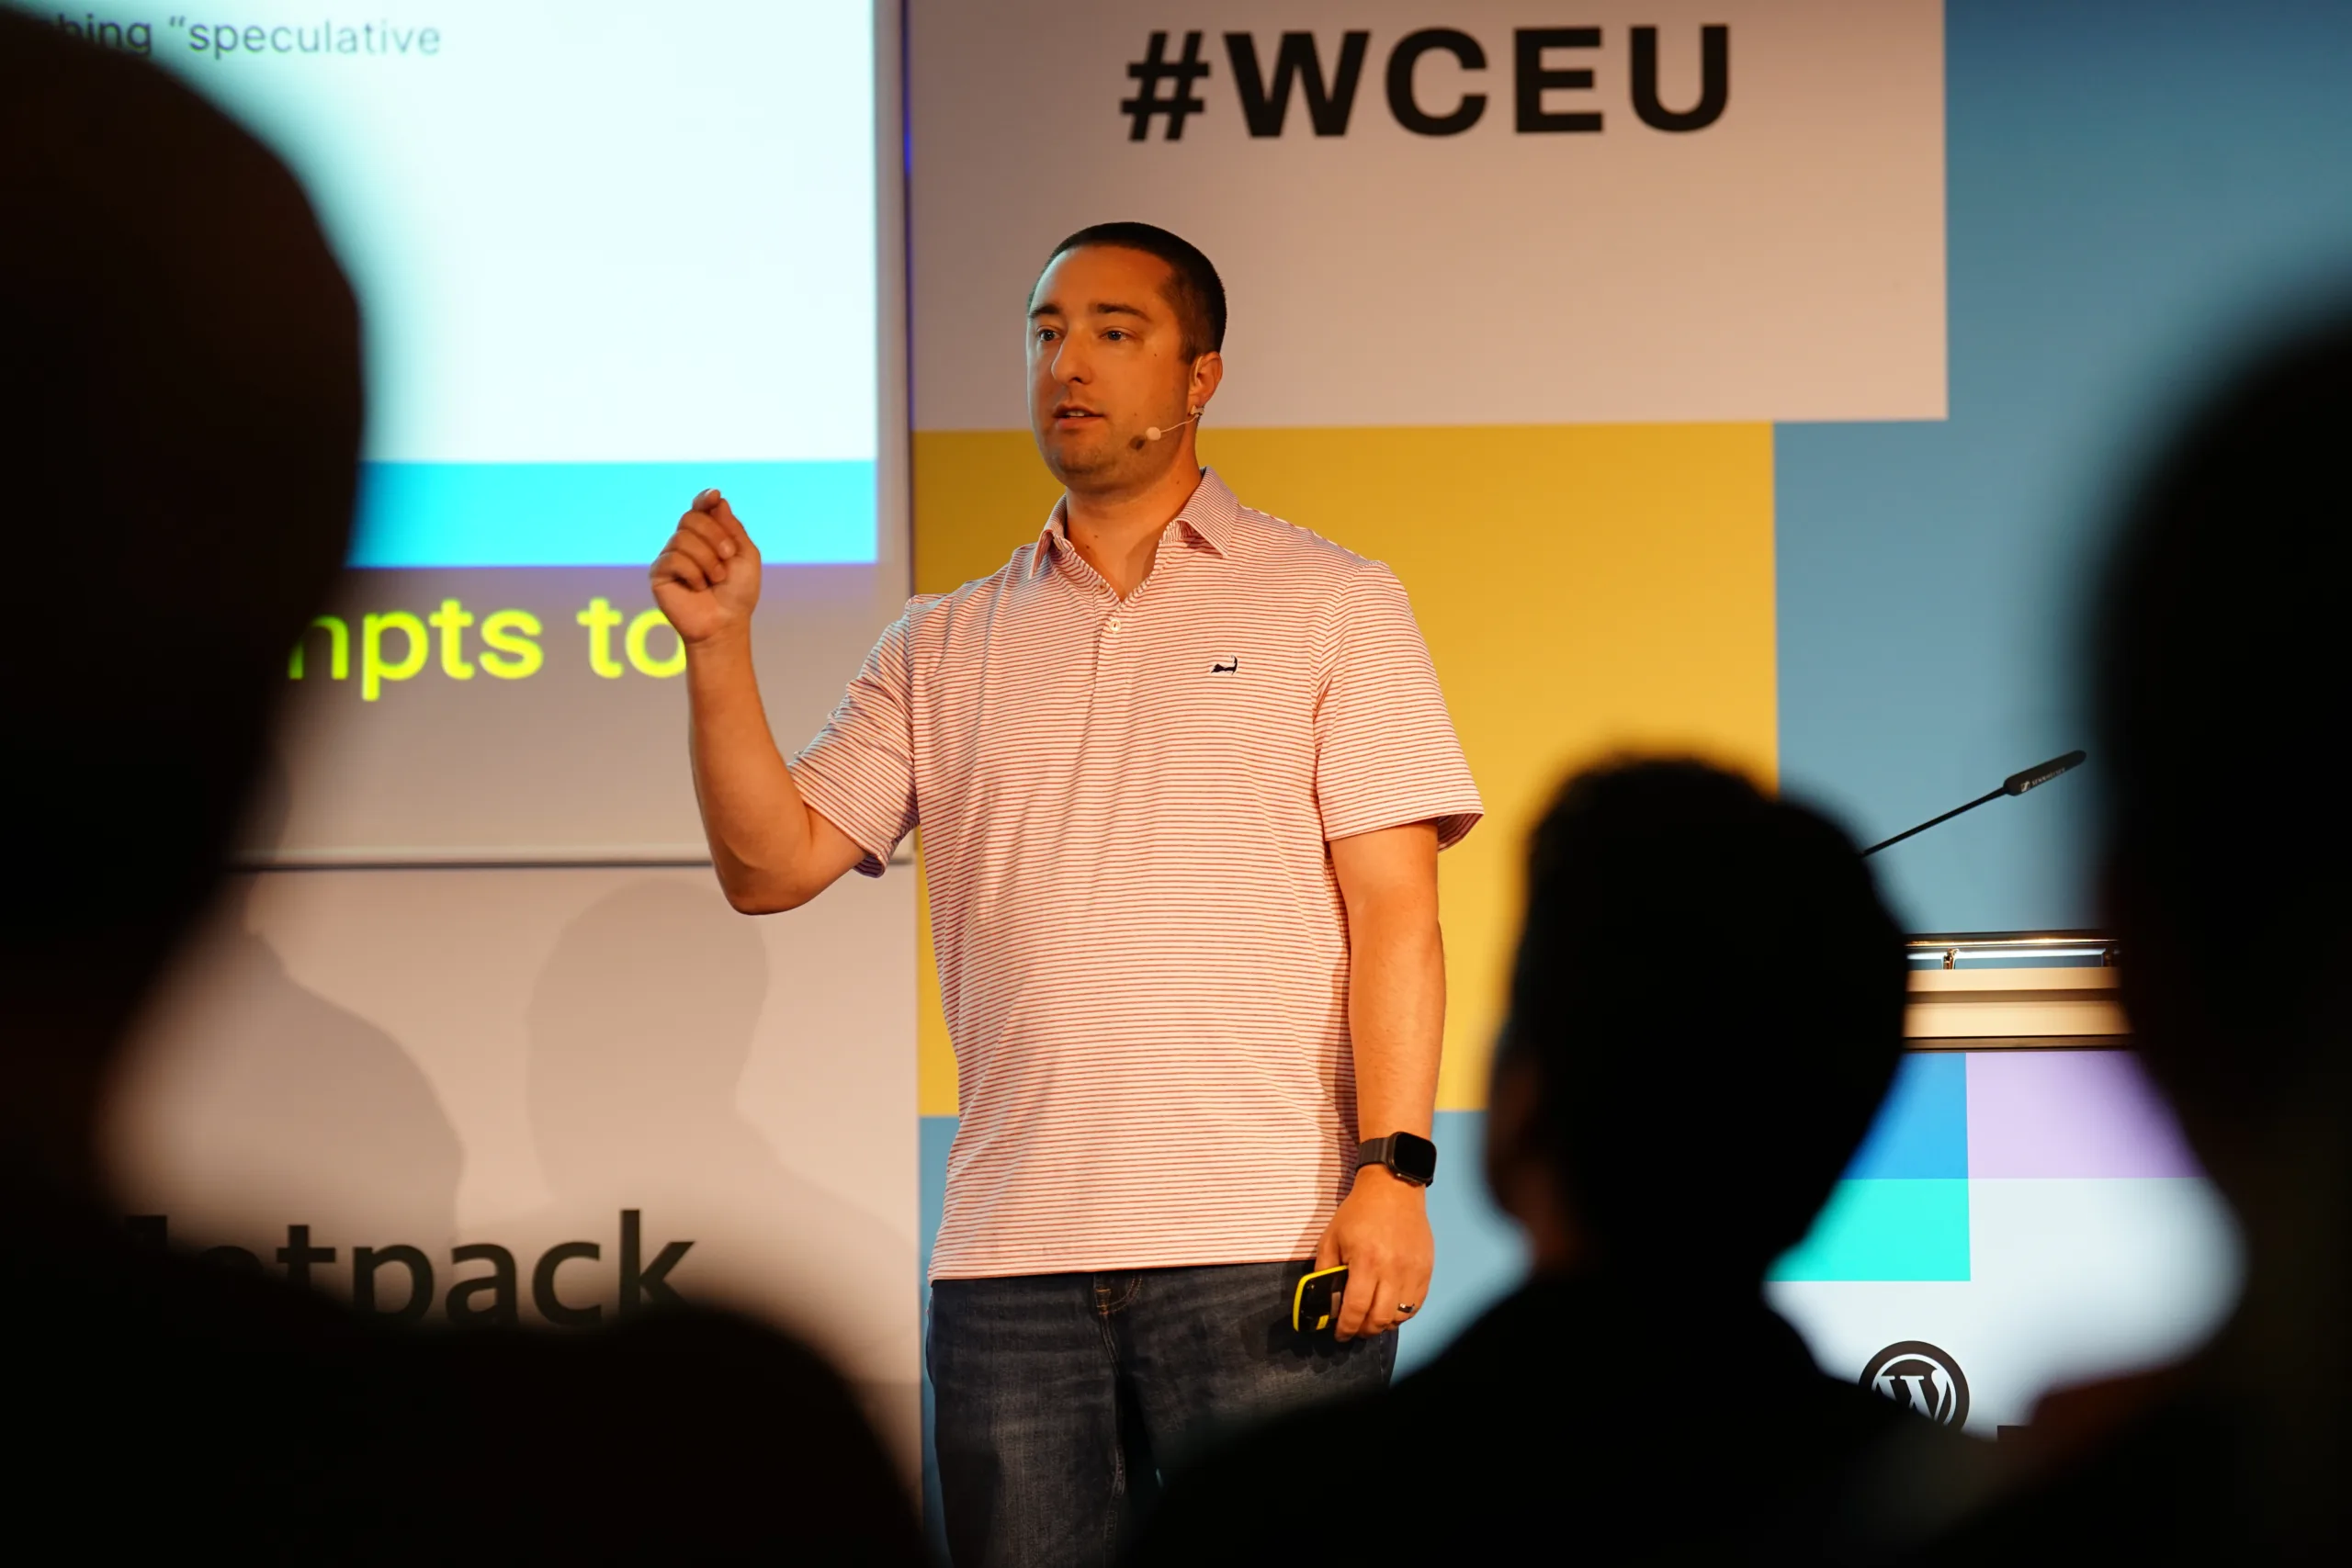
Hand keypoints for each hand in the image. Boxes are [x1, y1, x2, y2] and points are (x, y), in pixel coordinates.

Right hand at [650, 488, 761, 646]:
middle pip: (691, 517)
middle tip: (727, 556)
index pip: (700, 508)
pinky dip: (692, 572)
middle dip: (714, 535)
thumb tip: (717, 500)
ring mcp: (671, 557)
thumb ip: (732, 527)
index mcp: (708, 536)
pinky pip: (673, 558)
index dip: (705, 499)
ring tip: (715, 579)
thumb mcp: (745, 556)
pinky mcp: (659, 573)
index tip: (714, 496)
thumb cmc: (738, 593)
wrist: (726, 623)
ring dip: (707, 559)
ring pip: (683, 538)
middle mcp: (686, 542)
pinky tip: (697, 587)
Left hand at [1314, 1164, 1432, 1341]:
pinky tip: (1389, 1308)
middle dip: (1363, 1330)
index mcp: (1366, 1262)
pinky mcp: (1426, 1270)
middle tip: (1354, 1328)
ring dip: (1383, 1324)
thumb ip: (1324, 1271)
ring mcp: (1413, 1271)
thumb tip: (1322, 1300)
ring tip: (1371, 1318)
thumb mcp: (1331, 1238)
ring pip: (1400, 1316)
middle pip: (1379, 1319)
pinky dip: (1402, 1313)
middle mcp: (1393, 1270)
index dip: (1346, 1328)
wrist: (1393, 1188)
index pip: (1356, 1310)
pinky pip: (1416, 1305)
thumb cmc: (1358, 1212)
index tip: (1339, 1334)